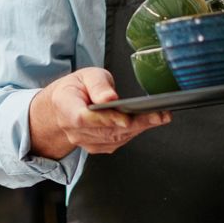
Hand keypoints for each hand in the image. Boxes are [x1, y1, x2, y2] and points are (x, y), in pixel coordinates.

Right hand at [29, 66, 170, 159]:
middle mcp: (73, 130)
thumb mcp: (86, 75)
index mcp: (65, 107)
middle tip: (157, 115)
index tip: (125, 118)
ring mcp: (85, 141)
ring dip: (139, 128)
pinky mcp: (97, 147)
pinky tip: (149, 122)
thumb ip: (98, 85)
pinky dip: (135, 131)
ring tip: (160, 116)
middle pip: (105, 131)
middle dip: (134, 123)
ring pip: (114, 138)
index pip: (83, 118)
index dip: (105, 119)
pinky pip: (118, 141)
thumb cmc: (77, 88)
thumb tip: (109, 98)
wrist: (64, 107)